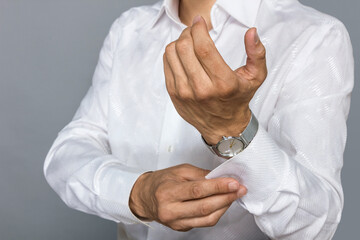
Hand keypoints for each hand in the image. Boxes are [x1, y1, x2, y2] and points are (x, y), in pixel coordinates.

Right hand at [129, 164, 246, 230]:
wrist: (145, 197)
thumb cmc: (161, 181)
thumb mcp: (179, 171)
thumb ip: (200, 174)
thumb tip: (220, 177)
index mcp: (168, 192)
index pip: (197, 190)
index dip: (218, 187)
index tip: (233, 182)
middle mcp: (171, 210)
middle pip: (204, 207)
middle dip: (226, 198)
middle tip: (239, 189)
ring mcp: (176, 222)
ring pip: (206, 218)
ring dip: (224, 207)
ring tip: (234, 195)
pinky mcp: (181, 228)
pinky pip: (203, 223)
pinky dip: (216, 213)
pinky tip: (222, 203)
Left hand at [163, 16, 266, 144]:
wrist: (223, 126)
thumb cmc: (238, 99)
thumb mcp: (255, 77)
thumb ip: (257, 53)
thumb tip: (252, 32)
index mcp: (223, 83)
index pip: (204, 48)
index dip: (199, 29)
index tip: (200, 21)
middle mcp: (201, 89)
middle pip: (185, 48)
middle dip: (189, 32)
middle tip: (195, 31)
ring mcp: (184, 92)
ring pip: (172, 53)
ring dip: (179, 41)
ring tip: (189, 41)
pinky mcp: (174, 94)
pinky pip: (166, 64)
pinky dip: (173, 53)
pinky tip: (183, 54)